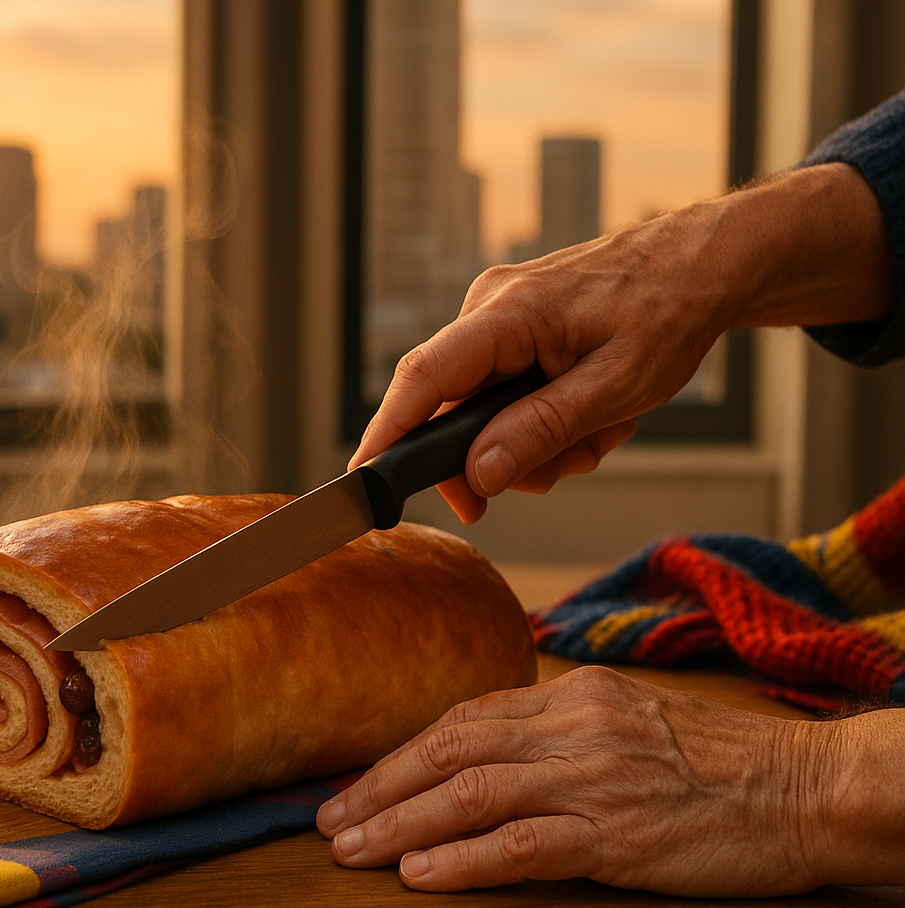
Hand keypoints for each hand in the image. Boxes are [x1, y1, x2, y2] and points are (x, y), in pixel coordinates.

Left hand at [316, 667, 836, 897]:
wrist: (807, 789)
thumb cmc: (724, 763)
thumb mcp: (634, 721)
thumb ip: (562, 730)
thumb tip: (492, 751)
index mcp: (573, 695)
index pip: (463, 719)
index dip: (400, 753)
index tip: (357, 781)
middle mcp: (573, 727)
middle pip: (449, 749)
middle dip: (378, 785)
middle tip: (328, 819)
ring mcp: (592, 778)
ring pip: (469, 794)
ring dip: (399, 823)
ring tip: (351, 851)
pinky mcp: (615, 833)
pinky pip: (521, 846)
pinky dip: (462, 860)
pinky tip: (418, 875)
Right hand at [351, 162, 893, 523]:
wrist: (705, 263)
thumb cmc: (671, 309)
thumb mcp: (617, 387)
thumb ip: (541, 430)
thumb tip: (478, 473)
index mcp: (507, 314)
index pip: (423, 379)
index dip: (388, 433)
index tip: (366, 480)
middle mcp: (488, 310)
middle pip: (452, 408)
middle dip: (504, 453)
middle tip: (564, 468)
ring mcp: (499, 317)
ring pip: (485, 410)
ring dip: (541, 439)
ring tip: (604, 429)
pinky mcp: (514, 328)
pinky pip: (506, 392)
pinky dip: (547, 415)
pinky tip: (595, 411)